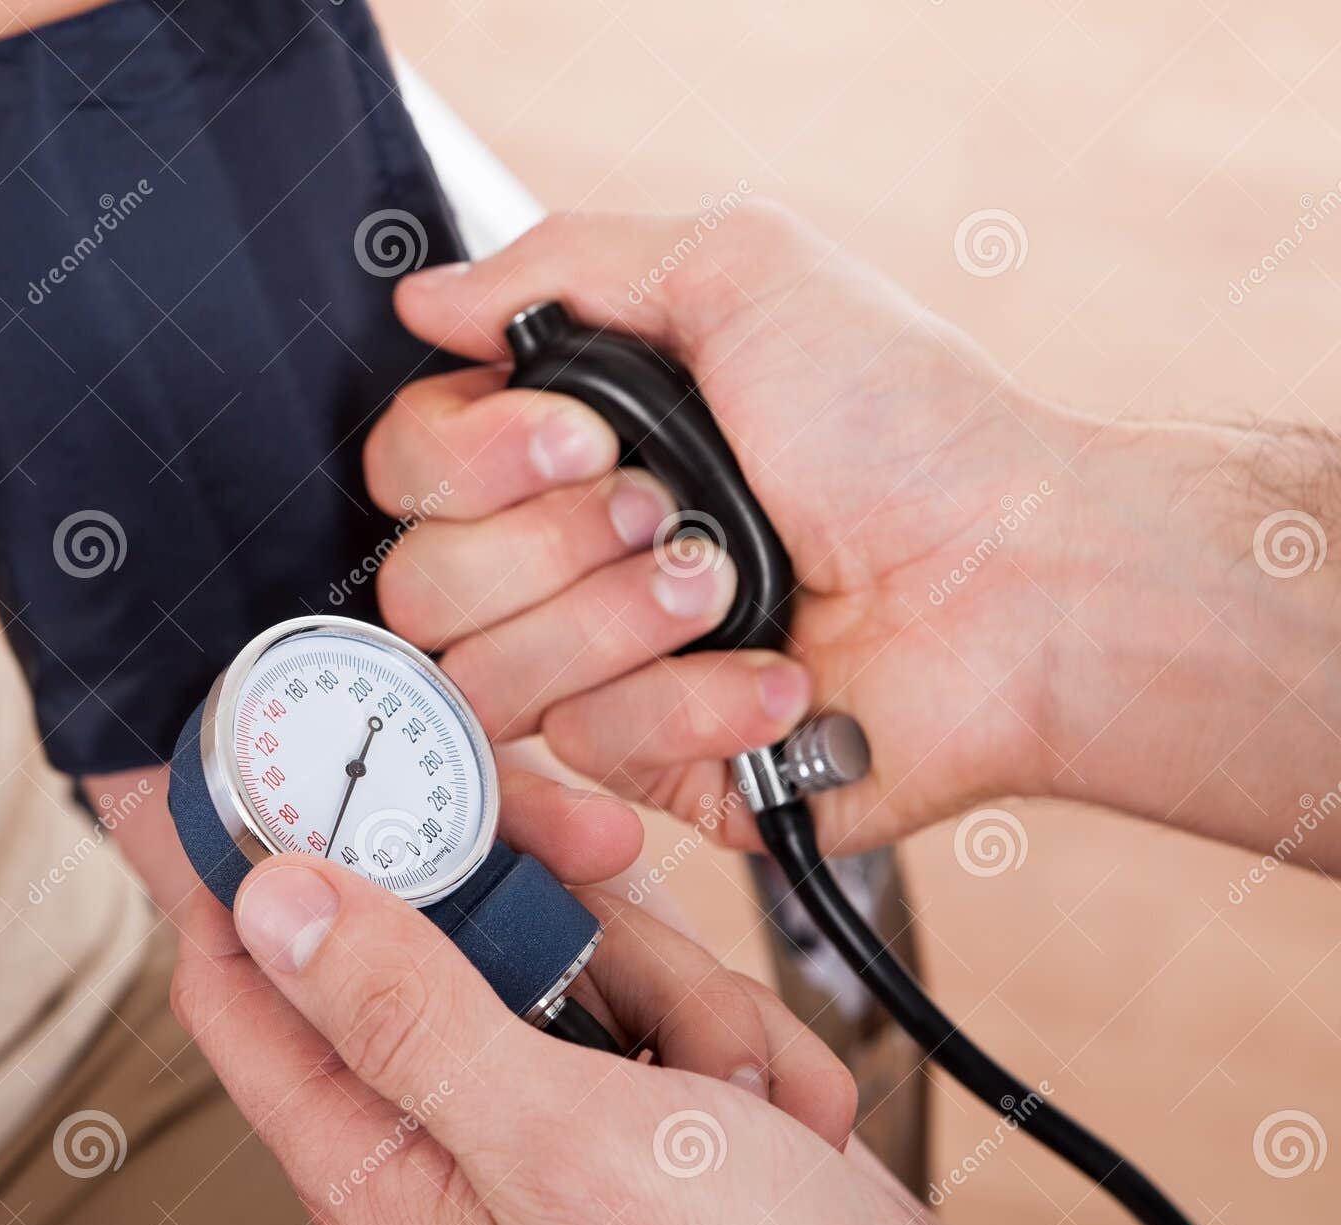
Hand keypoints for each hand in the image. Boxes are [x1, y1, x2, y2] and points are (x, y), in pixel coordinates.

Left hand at [171, 766, 990, 1224]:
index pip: (243, 982)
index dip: (241, 861)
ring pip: (571, 940)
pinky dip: (729, 1030)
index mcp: (385, 1162)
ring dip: (672, 989)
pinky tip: (769, 1110)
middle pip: (439, 927)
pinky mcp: (653, 1094)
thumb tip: (274, 904)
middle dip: (545, 910)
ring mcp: (564, 1108)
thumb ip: (406, 1015)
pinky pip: (662, 984)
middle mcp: (458, 1131)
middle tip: (614, 917)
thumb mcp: (559, 1148)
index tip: (277, 755)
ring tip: (726, 1089)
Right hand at [366, 208, 1340, 865]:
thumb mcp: (741, 274)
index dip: (468, 461)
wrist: (1011, 584)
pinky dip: (692, 702)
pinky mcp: (644, 761)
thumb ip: (564, 267)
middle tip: (675, 510)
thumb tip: (427, 300)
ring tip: (732, 585)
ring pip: (484, 675)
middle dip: (556, 543)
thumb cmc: (901, 424)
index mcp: (567, 447)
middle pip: (421, 584)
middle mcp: (563, 558)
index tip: (583, 437)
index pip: (409, 467)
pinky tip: (775, 678)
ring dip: (619, 619)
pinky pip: (586, 747)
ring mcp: (598, 668)